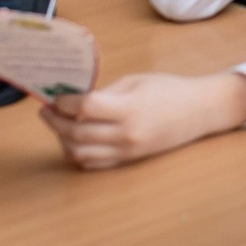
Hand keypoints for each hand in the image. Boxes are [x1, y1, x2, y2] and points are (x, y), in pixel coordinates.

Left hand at [40, 71, 245, 169]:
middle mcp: (126, 133)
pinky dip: (77, 153)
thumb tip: (74, 99)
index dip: (64, 101)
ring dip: (62, 140)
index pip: (84, 107)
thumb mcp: (136, 82)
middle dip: (54, 121)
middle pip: (76, 132)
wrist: (199, 111)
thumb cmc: (170, 89)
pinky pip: (93, 163)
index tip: (56, 95)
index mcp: (129, 108)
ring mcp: (127, 150)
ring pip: (79, 152)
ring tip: (58, 125)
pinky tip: (74, 140)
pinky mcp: (129, 159)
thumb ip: (106, 93)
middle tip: (46, 110)